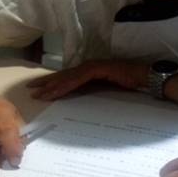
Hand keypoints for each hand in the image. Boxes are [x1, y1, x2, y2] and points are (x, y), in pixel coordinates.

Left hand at [27, 60, 148, 100]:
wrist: (147, 78)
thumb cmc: (132, 85)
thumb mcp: (109, 94)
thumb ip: (96, 96)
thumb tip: (84, 110)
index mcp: (92, 73)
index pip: (68, 78)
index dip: (53, 83)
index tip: (40, 90)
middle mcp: (90, 67)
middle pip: (63, 75)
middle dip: (47, 82)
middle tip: (30, 89)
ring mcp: (94, 66)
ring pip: (68, 76)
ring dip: (53, 85)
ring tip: (39, 93)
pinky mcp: (99, 69)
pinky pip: (78, 78)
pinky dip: (66, 84)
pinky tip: (56, 91)